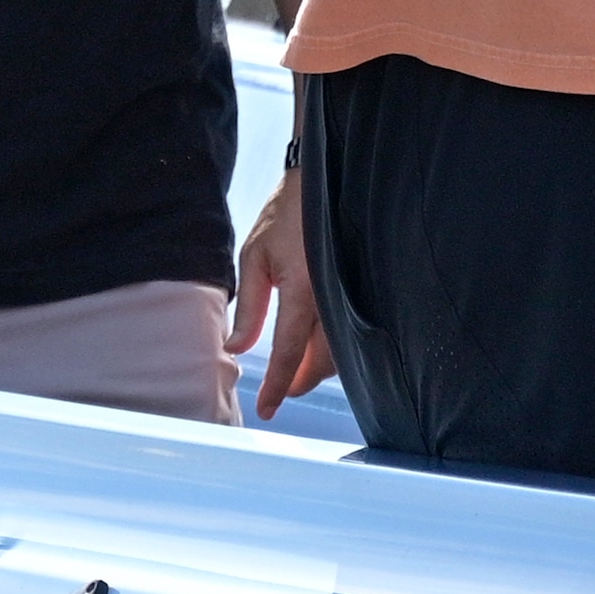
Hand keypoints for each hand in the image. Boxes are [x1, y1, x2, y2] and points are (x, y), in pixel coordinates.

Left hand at [230, 170, 332, 420]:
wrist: (323, 184)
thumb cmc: (285, 217)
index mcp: (302, 290)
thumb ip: (250, 306)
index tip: (267, 409)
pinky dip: (332, 349)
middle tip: (281, 392)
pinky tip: (317, 349)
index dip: (278, 386)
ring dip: (318, 368)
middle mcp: (331, 298)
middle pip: (321, 361)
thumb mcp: (255, 256)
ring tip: (295, 373)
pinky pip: (348, 332)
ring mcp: (348, 294)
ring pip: (339, 351)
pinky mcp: (358, 290)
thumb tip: (236, 347)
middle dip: (300, 382)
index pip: (288, 352)